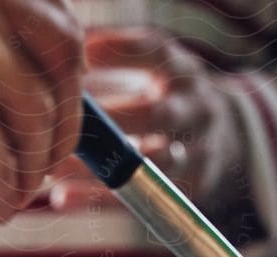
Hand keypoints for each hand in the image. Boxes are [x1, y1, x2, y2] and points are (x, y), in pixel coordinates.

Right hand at [0, 0, 85, 226]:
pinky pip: (10, 170)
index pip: (39, 3)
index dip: (54, 56)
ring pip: (41, 120)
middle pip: (61, 53)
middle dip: (66, 111)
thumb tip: (8, 51)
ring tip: (3, 191)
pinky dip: (4, 197)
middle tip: (51, 154)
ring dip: (33, 165)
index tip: (51, 91)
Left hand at [49, 28, 243, 218]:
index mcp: (182, 71)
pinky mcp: (188, 189)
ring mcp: (197, 153)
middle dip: (108, 119)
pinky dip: (101, 200)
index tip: (82, 52)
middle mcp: (196, 110)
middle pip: (156, 115)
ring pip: (149, 164)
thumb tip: (62, 36)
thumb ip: (114, 52)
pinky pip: (142, 198)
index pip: (157, 53)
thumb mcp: (154, 64)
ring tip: (53, 166)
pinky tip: (62, 198)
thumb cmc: (165, 92)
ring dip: (99, 167)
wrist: (223, 135)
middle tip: (62, 121)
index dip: (121, 51)